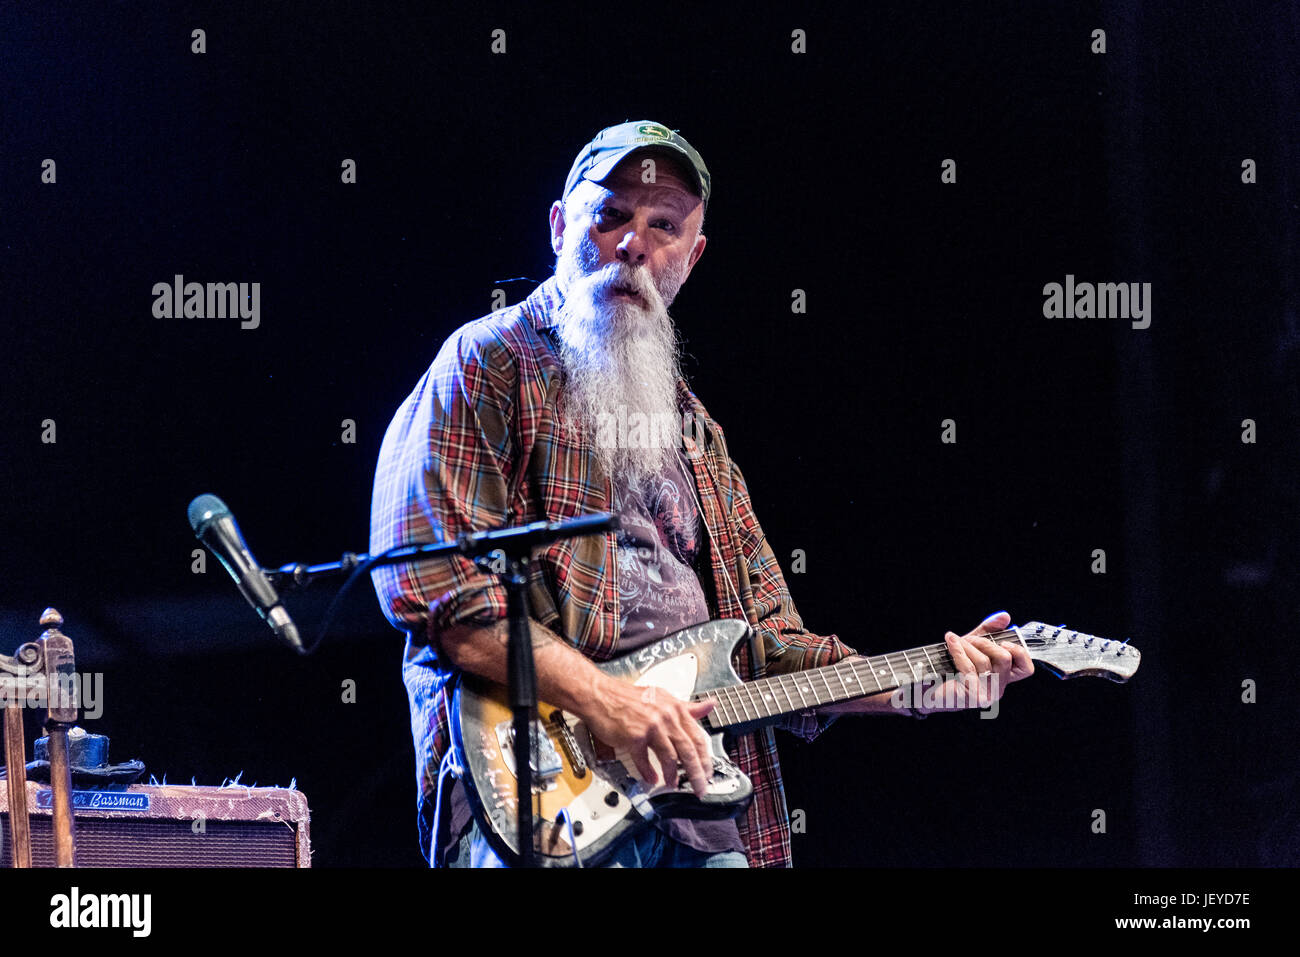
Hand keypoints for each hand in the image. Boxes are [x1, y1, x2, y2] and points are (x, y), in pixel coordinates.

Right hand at [585, 676, 715, 797]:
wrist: (600, 695)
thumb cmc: (628, 698)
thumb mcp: (663, 698)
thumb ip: (688, 707)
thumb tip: (710, 705)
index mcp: (675, 709)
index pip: (698, 737)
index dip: (706, 759)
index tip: (708, 772)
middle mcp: (666, 717)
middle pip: (688, 751)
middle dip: (696, 774)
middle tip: (700, 788)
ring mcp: (650, 726)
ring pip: (670, 757)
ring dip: (673, 775)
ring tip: (673, 784)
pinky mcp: (634, 736)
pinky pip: (644, 761)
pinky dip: (648, 773)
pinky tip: (651, 779)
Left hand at [914, 611, 1033, 713]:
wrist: (924, 684)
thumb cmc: (948, 665)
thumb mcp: (971, 644)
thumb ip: (989, 631)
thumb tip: (1005, 616)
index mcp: (1002, 678)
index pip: (1026, 669)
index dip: (1019, 652)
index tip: (1002, 641)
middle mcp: (997, 689)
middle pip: (1005, 657)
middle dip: (984, 642)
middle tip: (968, 639)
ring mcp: (986, 695)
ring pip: (985, 660)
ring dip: (967, 645)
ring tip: (954, 641)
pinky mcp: (973, 697)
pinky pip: (970, 667)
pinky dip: (958, 651)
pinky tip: (950, 643)